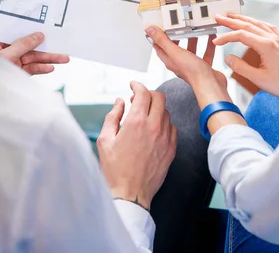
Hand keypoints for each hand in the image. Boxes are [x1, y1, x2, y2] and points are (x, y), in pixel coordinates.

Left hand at [0, 32, 69, 75]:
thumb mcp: (5, 55)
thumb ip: (22, 45)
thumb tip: (39, 36)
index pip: (19, 32)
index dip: (33, 30)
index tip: (48, 28)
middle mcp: (7, 50)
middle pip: (31, 47)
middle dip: (47, 49)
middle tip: (62, 49)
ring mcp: (14, 62)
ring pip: (34, 58)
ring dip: (49, 59)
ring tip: (64, 59)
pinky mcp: (18, 72)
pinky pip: (32, 68)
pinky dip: (41, 68)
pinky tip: (50, 68)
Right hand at [97, 82, 176, 210]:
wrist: (130, 194)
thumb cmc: (114, 169)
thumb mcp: (105, 140)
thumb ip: (112, 116)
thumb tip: (119, 102)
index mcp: (136, 122)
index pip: (143, 93)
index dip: (137, 85)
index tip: (133, 85)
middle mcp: (154, 127)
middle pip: (159, 98)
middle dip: (148, 94)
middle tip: (138, 99)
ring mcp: (165, 138)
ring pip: (166, 112)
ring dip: (156, 109)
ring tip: (144, 116)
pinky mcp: (171, 149)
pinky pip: (173, 128)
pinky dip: (164, 124)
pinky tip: (154, 129)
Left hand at [146, 27, 226, 91]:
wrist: (210, 84)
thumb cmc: (192, 72)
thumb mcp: (175, 52)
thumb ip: (162, 40)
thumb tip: (149, 30)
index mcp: (170, 60)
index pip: (159, 47)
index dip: (157, 36)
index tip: (159, 26)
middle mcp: (180, 63)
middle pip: (175, 47)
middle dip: (176, 36)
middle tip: (179, 25)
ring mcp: (192, 65)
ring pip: (190, 50)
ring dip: (192, 40)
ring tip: (195, 29)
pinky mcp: (203, 66)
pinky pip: (205, 53)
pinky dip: (207, 45)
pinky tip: (211, 38)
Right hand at [214, 14, 278, 100]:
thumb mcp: (258, 79)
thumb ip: (241, 68)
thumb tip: (228, 58)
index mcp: (266, 46)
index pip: (241, 36)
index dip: (226, 37)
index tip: (216, 42)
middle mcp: (272, 39)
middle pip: (248, 25)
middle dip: (231, 21)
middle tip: (218, 17)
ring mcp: (277, 39)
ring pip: (257, 23)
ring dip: (243, 19)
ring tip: (231, 16)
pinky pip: (266, 27)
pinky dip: (256, 23)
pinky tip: (252, 23)